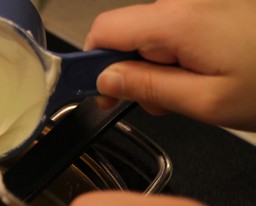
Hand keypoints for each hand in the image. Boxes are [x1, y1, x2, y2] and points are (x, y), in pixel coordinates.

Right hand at [84, 0, 255, 131]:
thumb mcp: (203, 101)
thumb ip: (147, 88)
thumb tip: (106, 80)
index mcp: (177, 21)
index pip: (103, 31)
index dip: (92, 65)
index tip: (98, 92)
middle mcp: (184, 2)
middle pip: (123, 35)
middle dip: (128, 73)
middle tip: (156, 101)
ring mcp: (197, 3)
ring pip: (146, 37)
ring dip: (154, 69)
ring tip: (187, 91)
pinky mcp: (208, 9)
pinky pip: (171, 31)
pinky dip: (174, 57)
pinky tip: (198, 75)